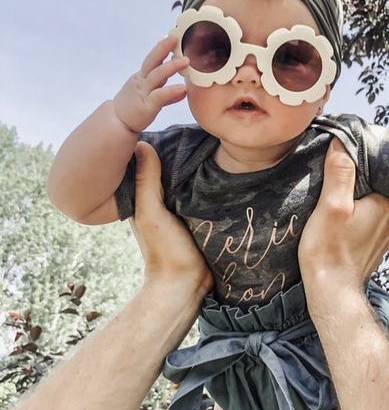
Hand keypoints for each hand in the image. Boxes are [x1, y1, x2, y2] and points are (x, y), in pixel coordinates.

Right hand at [113, 36, 188, 132]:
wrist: (117, 123)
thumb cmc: (134, 108)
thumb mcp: (150, 98)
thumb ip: (167, 94)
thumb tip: (183, 91)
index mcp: (142, 78)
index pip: (152, 60)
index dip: (161, 48)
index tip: (170, 36)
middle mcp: (142, 82)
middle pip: (152, 61)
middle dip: (162, 48)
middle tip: (174, 38)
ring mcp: (143, 93)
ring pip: (156, 76)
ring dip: (171, 67)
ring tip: (185, 61)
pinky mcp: (146, 106)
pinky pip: (160, 96)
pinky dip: (171, 91)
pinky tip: (182, 88)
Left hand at [130, 141, 213, 290]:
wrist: (186, 284)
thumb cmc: (165, 250)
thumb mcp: (151, 213)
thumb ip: (146, 182)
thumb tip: (141, 143)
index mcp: (147, 198)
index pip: (151, 164)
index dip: (159, 146)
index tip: (169, 125)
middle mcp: (164, 200)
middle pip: (174, 170)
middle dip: (184, 154)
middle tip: (200, 129)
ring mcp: (184, 209)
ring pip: (192, 181)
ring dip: (201, 168)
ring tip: (216, 143)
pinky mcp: (203, 216)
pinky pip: (206, 194)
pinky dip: (212, 183)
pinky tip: (225, 168)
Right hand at [298, 138, 388, 288]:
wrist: (331, 293)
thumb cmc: (329, 251)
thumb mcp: (331, 205)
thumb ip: (340, 173)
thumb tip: (341, 143)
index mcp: (383, 204)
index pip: (366, 176)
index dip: (346, 175)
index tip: (329, 180)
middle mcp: (388, 219)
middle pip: (365, 194)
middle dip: (346, 194)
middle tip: (323, 200)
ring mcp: (382, 238)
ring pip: (363, 212)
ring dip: (348, 212)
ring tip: (326, 217)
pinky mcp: (372, 251)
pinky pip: (361, 230)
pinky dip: (349, 229)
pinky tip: (334, 234)